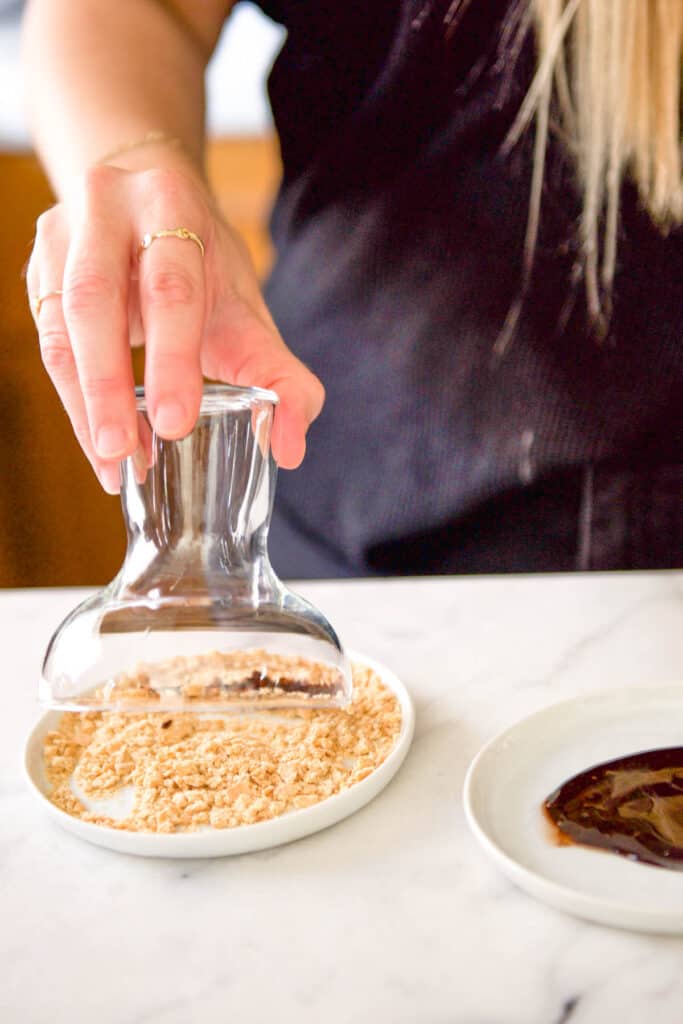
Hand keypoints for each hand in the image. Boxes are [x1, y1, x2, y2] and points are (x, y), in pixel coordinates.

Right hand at [26, 163, 323, 492]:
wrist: (146, 205)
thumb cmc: (202, 268)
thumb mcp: (247, 311)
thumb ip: (279, 377)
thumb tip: (290, 449)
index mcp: (171, 207)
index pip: (170, 287)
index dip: (171, 357)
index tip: (175, 424)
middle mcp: (106, 210)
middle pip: (96, 299)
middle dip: (108, 383)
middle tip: (125, 452)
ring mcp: (61, 239)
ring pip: (60, 327)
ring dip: (84, 403)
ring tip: (113, 463)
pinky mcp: (39, 273)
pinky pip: (49, 345)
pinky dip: (73, 402)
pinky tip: (97, 445)